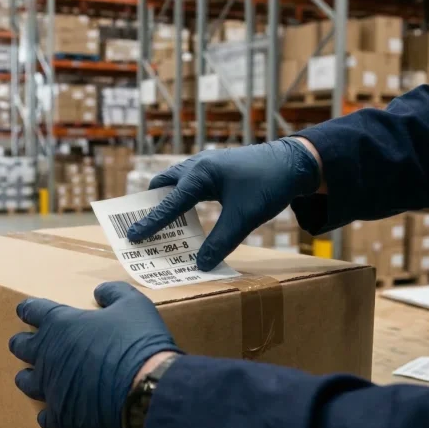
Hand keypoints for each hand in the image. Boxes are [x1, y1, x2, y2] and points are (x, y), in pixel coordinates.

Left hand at [8, 282, 180, 427]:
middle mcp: (48, 355)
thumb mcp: (133, 303)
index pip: (32, 311)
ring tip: (37, 377)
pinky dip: (50, 413)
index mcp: (60, 324)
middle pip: (20, 346)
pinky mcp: (62, 416)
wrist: (149, 389)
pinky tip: (57, 411)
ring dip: (30, 377)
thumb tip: (99, 292)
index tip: (25, 311)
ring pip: (25, 382)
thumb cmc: (138, 342)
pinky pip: (45, 418)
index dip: (28, 309)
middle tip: (31, 344)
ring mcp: (51, 388)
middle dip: (23, 343)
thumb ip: (113, 292)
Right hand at [127, 137, 321, 271]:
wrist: (295, 163)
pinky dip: (183, 199)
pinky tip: (189, 214)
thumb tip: (200, 264)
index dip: (151, 222)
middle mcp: (199, 165)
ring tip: (162, 223)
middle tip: (142, 226)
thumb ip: (221, 241)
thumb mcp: (244, 218)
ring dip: (167, 201)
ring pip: (176, 182)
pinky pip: (190, 184)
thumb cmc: (268, 185)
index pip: (169, 203)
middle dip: (151, 205)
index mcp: (201, 174)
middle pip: (164, 184)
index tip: (133, 236)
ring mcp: (208, 165)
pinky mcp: (217, 170)